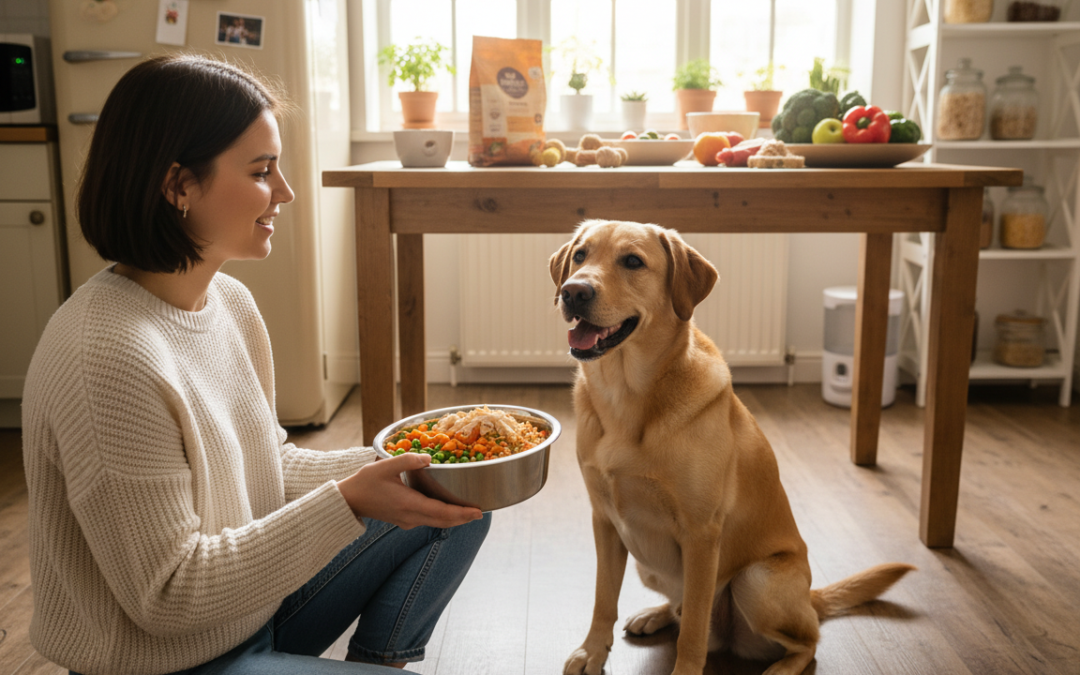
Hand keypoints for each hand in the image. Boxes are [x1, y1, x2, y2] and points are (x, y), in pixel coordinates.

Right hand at [336, 452, 482, 528]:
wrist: (349, 501)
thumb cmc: (365, 482)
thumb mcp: (385, 466)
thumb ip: (408, 460)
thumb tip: (429, 458)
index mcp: (409, 504)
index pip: (442, 512)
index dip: (462, 513)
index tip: (478, 512)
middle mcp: (411, 517)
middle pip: (443, 521)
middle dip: (463, 518)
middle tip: (480, 512)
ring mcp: (407, 521)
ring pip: (436, 522)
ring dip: (453, 518)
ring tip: (468, 511)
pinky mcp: (404, 520)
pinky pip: (428, 520)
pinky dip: (441, 516)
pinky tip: (447, 509)